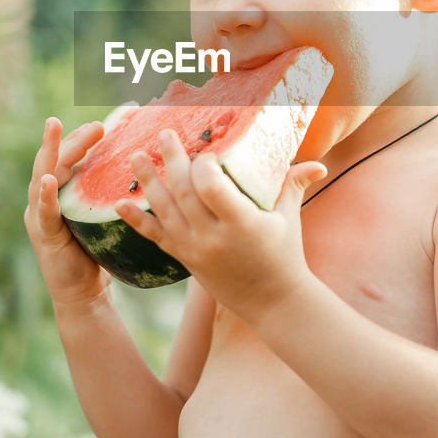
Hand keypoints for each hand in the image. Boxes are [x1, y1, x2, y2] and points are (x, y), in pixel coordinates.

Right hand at [24, 117, 112, 308]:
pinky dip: (45, 194)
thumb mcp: (101, 216)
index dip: (79, 139)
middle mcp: (44, 200)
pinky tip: (48, 180)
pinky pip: (43, 211)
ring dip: (50, 151)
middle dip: (71, 138)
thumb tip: (141, 165)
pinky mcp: (43, 235)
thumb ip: (107, 193)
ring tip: (54, 127)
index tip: (101, 124)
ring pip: (42, 175)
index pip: (66, 158)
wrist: (83, 293)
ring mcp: (39, 216)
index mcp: (58, 194)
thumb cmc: (96, 253)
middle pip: (54, 160)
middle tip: (96, 125)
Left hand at [115, 128, 326, 319]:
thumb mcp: (290, 219)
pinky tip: (119, 203)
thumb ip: (295, 185)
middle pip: (184, 192)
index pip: (211, 187)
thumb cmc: (285, 256)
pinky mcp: (185, 260)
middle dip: (171, 160)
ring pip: (165, 211)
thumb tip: (318, 165)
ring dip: (148, 182)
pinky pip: (156, 237)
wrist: (272, 303)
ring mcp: (195, 250)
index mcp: (242, 224)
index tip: (206, 151)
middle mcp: (213, 237)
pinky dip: (136, 220)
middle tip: (163, 134)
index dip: (204, 165)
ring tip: (136, 156)